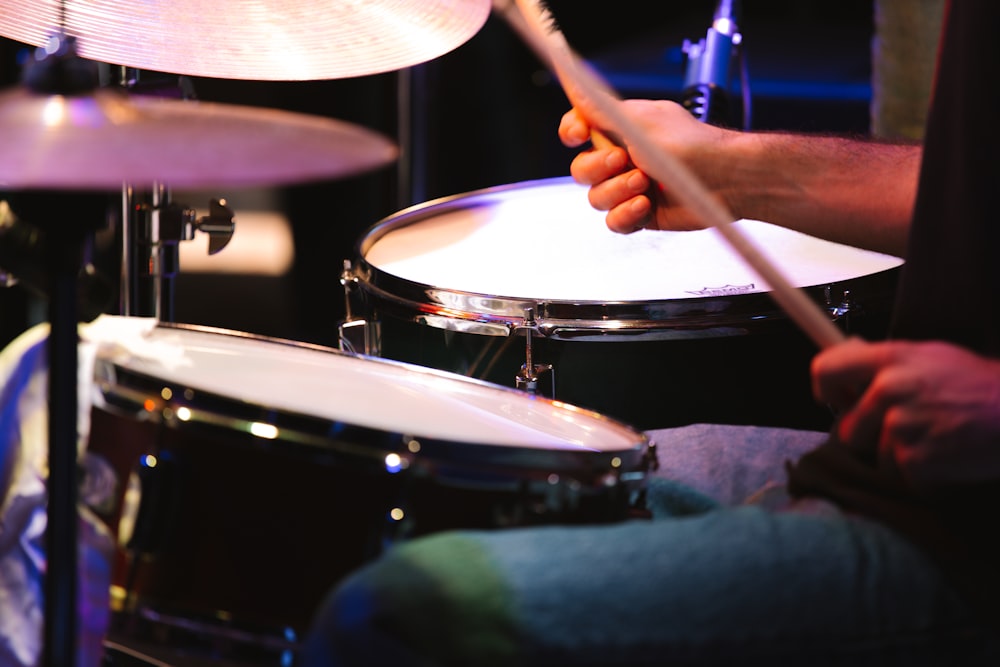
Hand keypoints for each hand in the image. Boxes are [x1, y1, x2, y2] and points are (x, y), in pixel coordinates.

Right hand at [557, 99, 739, 233]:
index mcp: (623, 129)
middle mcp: (625, 157)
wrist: (727, 182)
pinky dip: (626, 215)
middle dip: (599, 168)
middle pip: (582, 168)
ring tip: (644, 184)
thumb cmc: (693, 147)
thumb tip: (575, 82)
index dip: (572, 132)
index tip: (578, 134)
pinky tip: (645, 206)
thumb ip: (601, 109)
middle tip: (624, 160)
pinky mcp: (641, 213)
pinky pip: (613, 221)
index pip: (580, 128)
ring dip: (617, 192)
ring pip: (596, 198)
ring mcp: (631, 187)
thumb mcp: (641, 122)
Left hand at [811, 337, 999, 489]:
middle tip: (906, 431)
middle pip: (848, 429)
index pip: (826, 368)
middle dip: (871, 437)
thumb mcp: (929, 356)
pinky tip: (946, 457)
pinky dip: (922, 475)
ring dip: (900, 458)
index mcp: (890, 358)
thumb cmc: (976, 385)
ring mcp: (902, 424)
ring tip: (935, 440)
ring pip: (875, 457)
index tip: (833, 400)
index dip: (825, 389)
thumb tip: (846, 368)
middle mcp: (890, 388)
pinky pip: (901, 475)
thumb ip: (886, 364)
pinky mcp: (917, 459)